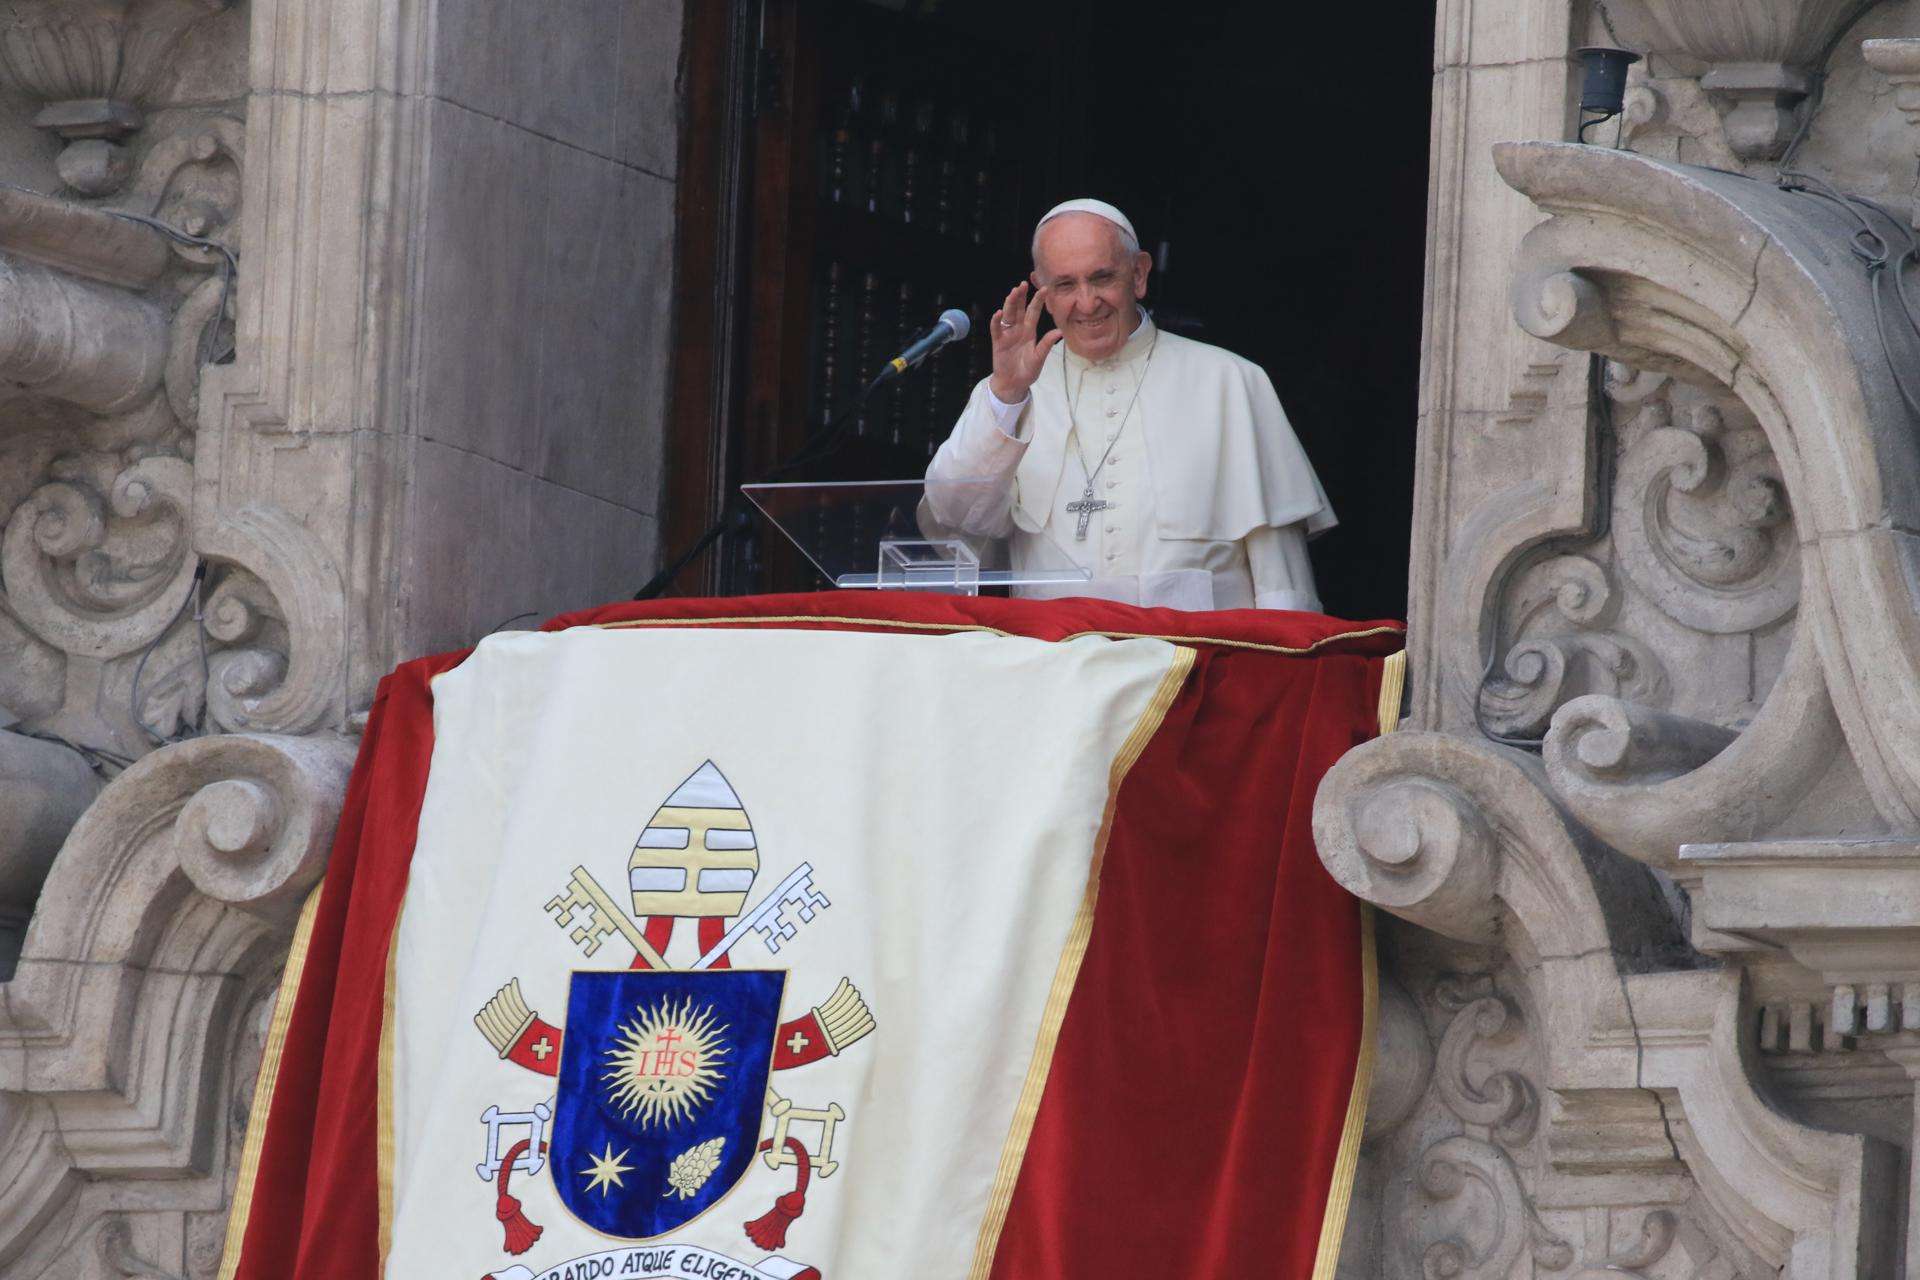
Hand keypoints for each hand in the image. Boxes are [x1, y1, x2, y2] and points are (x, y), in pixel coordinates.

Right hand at [987, 281, 1062, 402]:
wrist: (1013, 384)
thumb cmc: (1027, 371)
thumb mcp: (1039, 358)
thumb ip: (1046, 345)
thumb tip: (1059, 331)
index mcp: (1029, 331)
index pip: (1034, 312)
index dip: (1038, 300)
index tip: (1045, 288)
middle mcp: (1018, 329)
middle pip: (1019, 309)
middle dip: (1021, 296)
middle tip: (1023, 284)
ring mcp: (1007, 334)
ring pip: (1008, 315)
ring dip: (1010, 304)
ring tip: (1013, 293)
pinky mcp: (998, 342)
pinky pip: (996, 329)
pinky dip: (996, 321)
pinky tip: (998, 313)